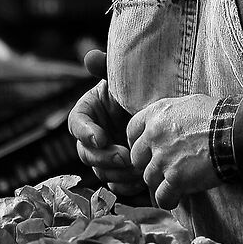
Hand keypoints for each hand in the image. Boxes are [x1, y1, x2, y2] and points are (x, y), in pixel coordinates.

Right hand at [66, 52, 144, 203]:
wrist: (166, 115)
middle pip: (85, 153)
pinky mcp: (118, 172)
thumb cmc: (142, 92)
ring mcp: (104, 157)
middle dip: (104, 158)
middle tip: (124, 157)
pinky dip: (125, 186)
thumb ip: (106, 67)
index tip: (101, 138)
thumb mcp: (124, 80)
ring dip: (116, 174)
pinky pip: (114, 186)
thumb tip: (90, 56)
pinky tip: (140, 182)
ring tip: (137, 170)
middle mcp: (92, 137)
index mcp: (88, 113)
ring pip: (99, 172)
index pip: (76, 124)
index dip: (85, 133)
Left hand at [127, 93, 223, 208]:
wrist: (236, 133)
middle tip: (163, 169)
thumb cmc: (219, 116)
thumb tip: (167, 121)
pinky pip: (162, 197)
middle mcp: (154, 135)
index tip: (147, 151)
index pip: (132, 130)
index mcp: (156, 114)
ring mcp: (163, 158)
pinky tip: (176, 199)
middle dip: (148, 165)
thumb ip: (170, 115)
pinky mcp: (175, 179)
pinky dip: (168, 200)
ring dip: (160, 183)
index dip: (138, 143)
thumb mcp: (189, 104)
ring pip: (149, 179)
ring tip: (175, 184)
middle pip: (137, 158)